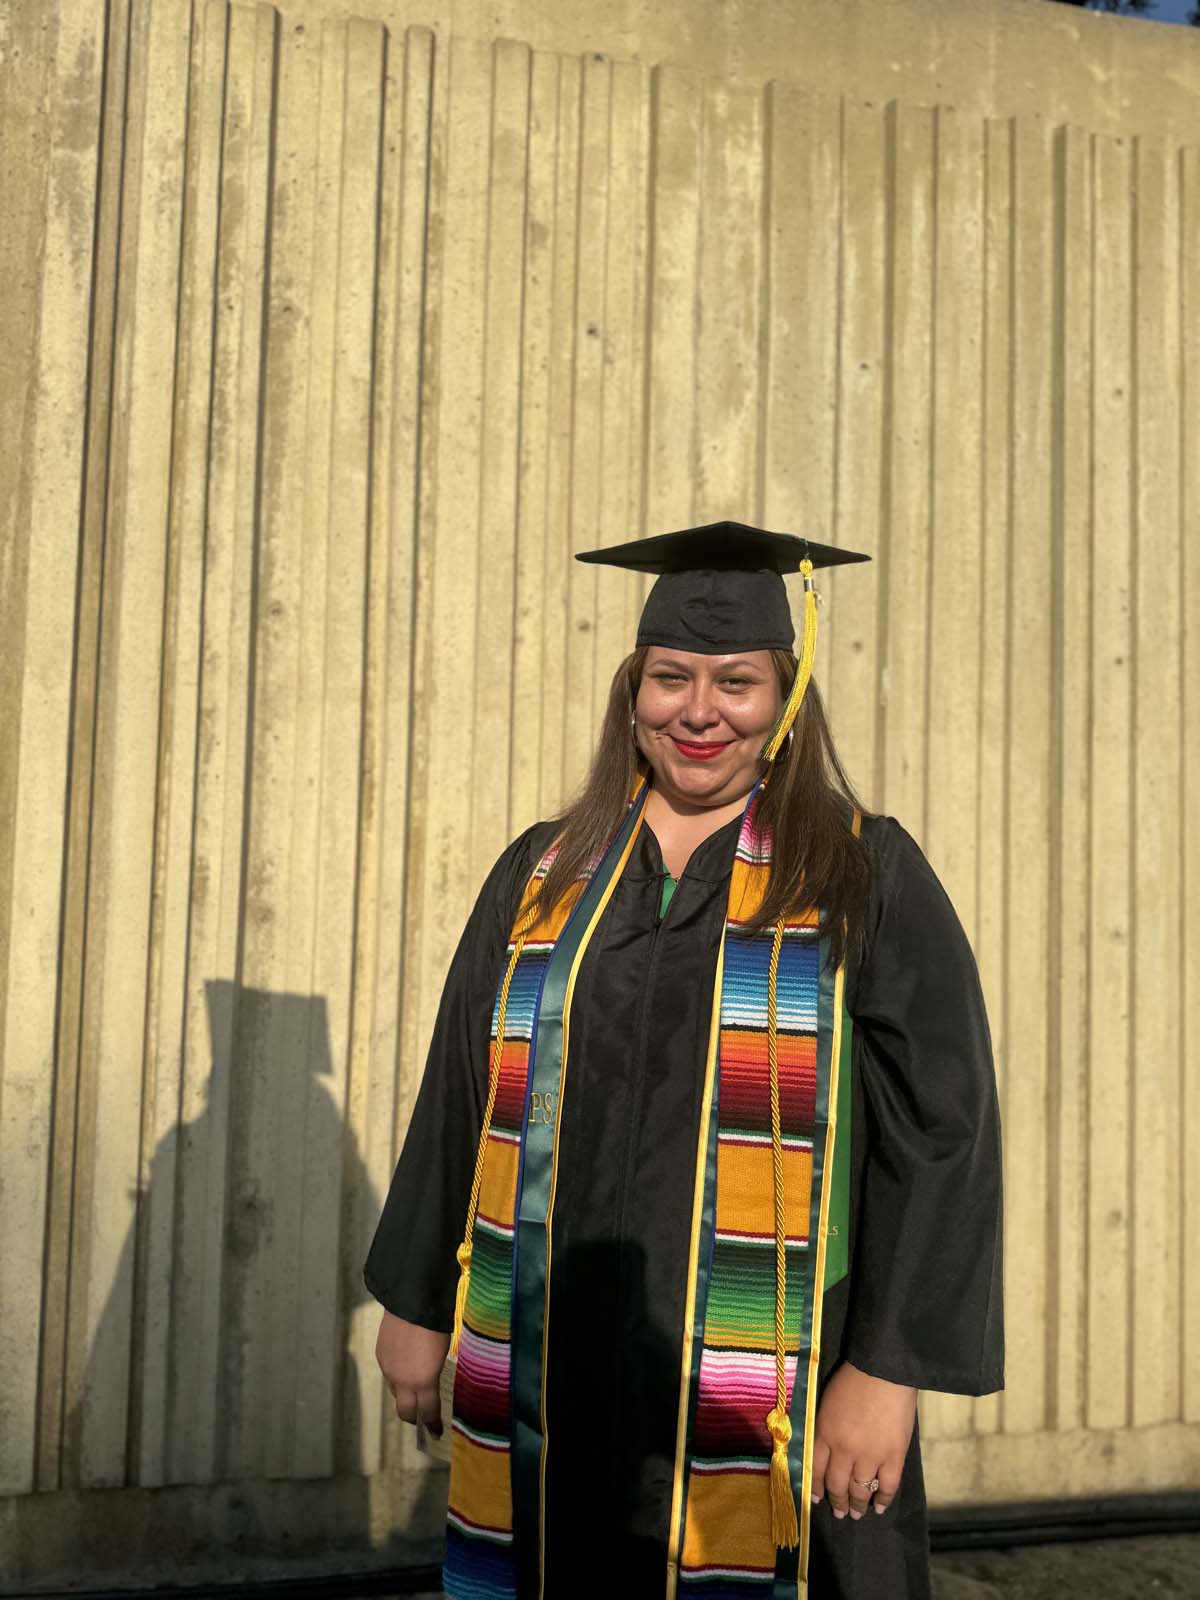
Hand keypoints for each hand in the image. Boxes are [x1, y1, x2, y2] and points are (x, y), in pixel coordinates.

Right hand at [375, 1311, 450, 1436]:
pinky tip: (404, 1367)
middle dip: (414, 1418)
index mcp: (423, 1382)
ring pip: (395, 1392)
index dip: (432, 1424)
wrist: (411, 1302)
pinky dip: (397, 1377)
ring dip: (404, 1396)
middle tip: (422, 1419)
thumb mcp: (442, 1353)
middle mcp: (402, 1381)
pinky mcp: (380, 1356)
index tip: (437, 1433)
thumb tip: (430, 1382)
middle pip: (405, 1412)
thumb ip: (434, 1373)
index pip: (428, 1412)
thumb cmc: (435, 1327)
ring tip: (414, 1391)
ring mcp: (389, 1369)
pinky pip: (389, 1375)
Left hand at [810, 1361, 916, 1519]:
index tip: (818, 1499)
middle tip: (839, 1513)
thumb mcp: (827, 1403)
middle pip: (837, 1485)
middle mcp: (844, 1450)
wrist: (884, 1370)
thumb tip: (826, 1451)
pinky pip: (888, 1486)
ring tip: (857, 1515)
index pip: (815, 1470)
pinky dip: (884, 1501)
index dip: (816, 1488)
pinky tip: (880, 1508)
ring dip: (858, 1505)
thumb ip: (824, 1429)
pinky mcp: (894, 1456)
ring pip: (861, 1490)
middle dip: (837, 1502)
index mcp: (824, 1433)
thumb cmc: (853, 1380)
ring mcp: (870, 1455)